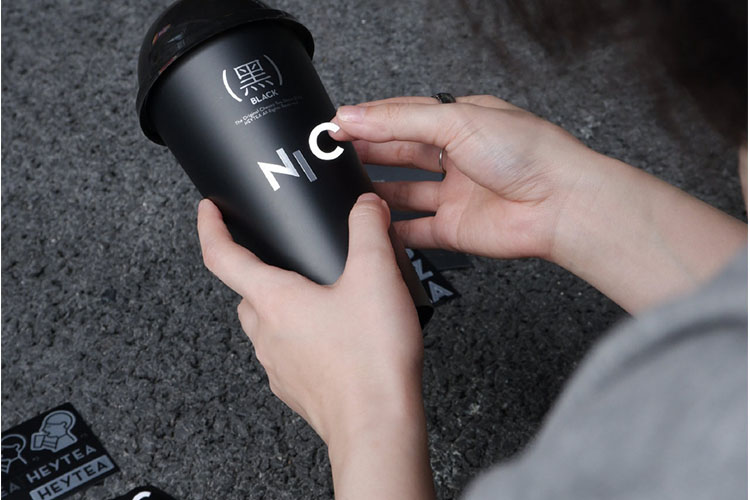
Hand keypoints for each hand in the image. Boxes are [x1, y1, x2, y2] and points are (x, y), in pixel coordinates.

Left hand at [197, 194, 434, 498]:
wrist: (377, 426)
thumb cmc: (370, 357)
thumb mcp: (377, 276)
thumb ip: (369, 231)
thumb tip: (365, 204)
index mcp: (274, 299)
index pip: (221, 256)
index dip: (210, 227)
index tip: (207, 210)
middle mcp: (266, 333)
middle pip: (247, 293)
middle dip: (260, 271)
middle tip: (288, 259)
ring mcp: (278, 366)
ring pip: (266, 326)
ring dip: (284, 308)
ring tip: (323, 299)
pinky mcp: (295, 390)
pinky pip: (286, 355)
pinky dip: (301, 339)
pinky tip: (335, 339)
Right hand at [332, 95, 595, 260]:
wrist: (560, 204)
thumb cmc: (528, 153)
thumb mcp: (456, 120)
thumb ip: (399, 119)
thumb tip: (353, 115)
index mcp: (460, 121)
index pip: (403, 117)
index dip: (368, 121)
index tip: (337, 126)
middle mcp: (456, 157)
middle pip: (400, 153)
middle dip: (367, 152)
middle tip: (334, 154)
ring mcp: (454, 195)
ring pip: (403, 192)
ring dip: (375, 189)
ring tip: (345, 186)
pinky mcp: (454, 229)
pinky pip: (414, 231)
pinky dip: (392, 230)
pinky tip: (372, 224)